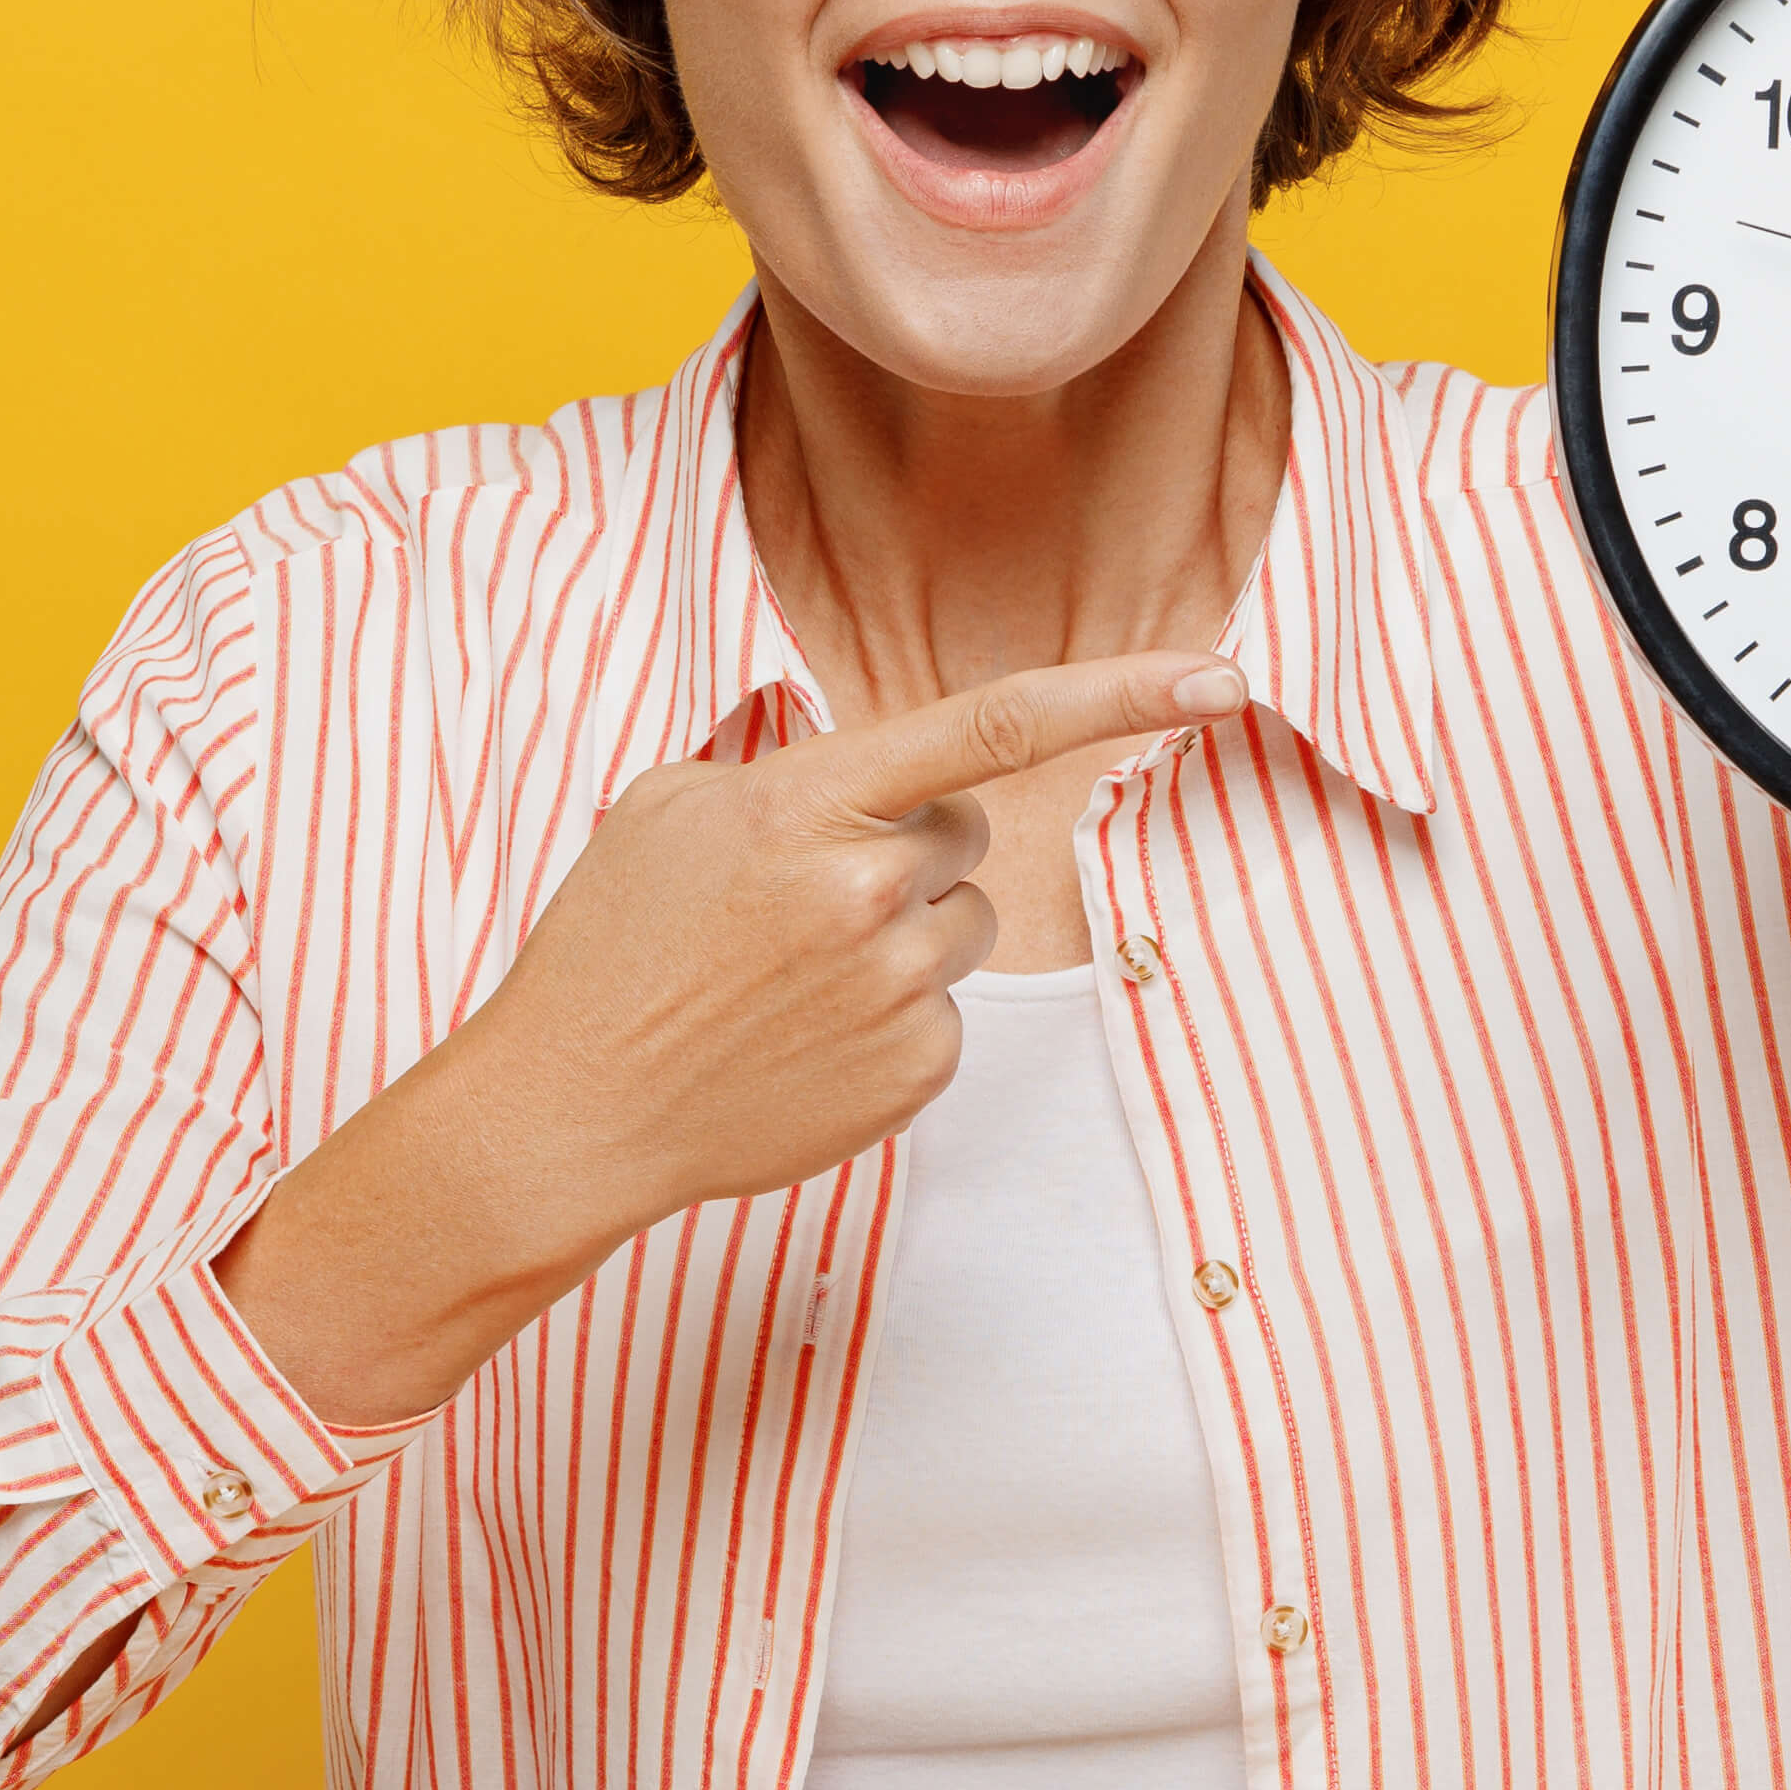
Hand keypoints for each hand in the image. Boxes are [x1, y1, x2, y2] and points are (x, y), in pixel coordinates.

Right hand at [219, 649, 1246, 1425]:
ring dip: (901, 933)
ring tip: (791, 976)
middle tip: (800, 898)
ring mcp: (898, 990)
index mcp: (810, 804)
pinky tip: (800, 1038)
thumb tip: (841, 749)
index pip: (992, 725)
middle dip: (907, 847)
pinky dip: (889, 1017)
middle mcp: (869, 892)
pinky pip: (945, 1011)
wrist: (572, 1114)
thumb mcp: (667, 811)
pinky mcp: (917, 1072)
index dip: (1118, 691)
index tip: (1219, 675)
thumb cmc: (609, 950)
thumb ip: (776, 764)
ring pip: (964, 923)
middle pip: (967, 832)